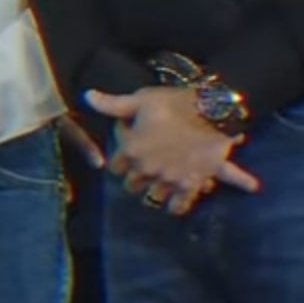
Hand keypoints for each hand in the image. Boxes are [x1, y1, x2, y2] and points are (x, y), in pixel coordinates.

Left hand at [86, 86, 261, 214]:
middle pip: (132, 186)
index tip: (128, 150)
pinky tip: (179, 203)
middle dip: (135, 178)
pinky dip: (181, 205)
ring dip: (154, 193)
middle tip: (143, 167)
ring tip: (159, 184)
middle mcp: (147, 171)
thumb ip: (114, 104)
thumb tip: (87, 97)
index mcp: (132, 152)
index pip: (115, 167)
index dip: (120, 159)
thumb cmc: (176, 104)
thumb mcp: (143, 100)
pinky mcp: (191, 186)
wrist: (216, 113)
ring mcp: (169, 181)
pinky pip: (182, 205)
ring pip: (153, 198)